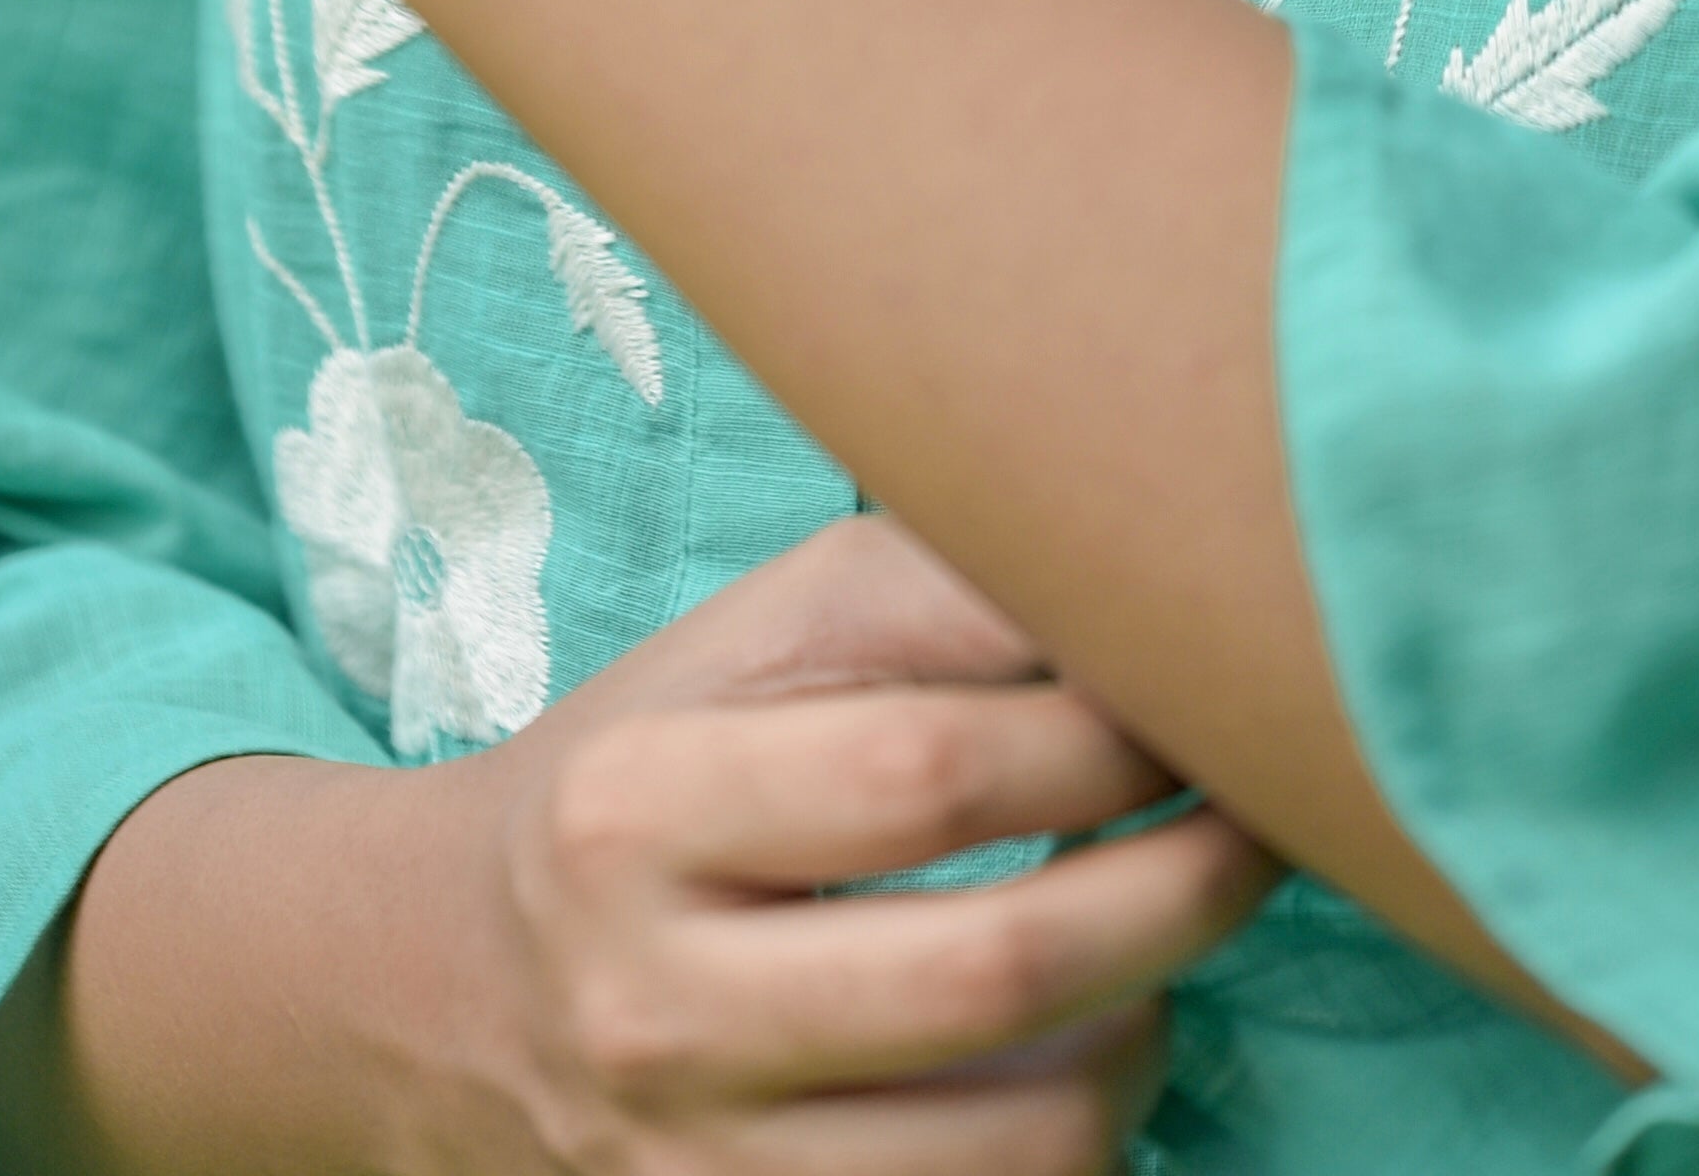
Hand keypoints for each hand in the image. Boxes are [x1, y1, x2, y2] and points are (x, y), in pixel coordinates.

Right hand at [20, 513, 1281, 1175]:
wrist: (440, 992)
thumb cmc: (649, 773)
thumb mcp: (748, 640)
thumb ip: (934, 589)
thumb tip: (1136, 582)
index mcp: (638, 812)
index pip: (929, 774)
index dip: (1104, 735)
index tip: (1192, 695)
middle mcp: (653, 1011)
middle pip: (994, 978)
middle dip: (1179, 893)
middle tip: (1258, 821)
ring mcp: (694, 1174)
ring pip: (1020, 1155)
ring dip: (1145, 1039)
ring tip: (1159, 953)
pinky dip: (1077, 1154)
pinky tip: (1078, 1060)